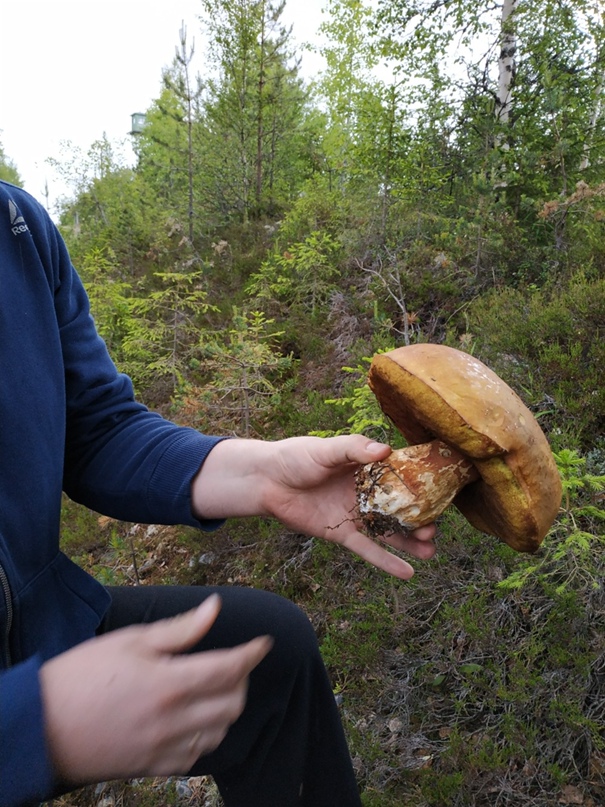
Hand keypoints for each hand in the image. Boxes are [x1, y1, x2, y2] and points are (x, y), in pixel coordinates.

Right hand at [40, 595, 271, 784]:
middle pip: (233, 703)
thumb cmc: (82, 676)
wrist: (41, 729)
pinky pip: (197, 756)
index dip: (253, 654)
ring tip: (213, 687)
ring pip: (220, 732)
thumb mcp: (131, 642)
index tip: (265, 643)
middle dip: (241, 679)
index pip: (229, 668)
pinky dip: (206, 735)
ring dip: (226, 708)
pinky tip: (194, 718)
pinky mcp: (153, 768)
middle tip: (232, 662)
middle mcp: (173, 720)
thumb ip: (180, 630)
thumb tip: (215, 608)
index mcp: (169, 683)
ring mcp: (164, 749)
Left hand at [193, 436, 436, 578]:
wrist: (266, 481)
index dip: (421, 485)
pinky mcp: (341, 534)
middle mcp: (366, 492)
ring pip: (388, 531)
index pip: (400, 477)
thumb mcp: (326, 449)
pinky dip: (386, 561)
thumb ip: (353, 449)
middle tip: (435, 529)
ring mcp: (355, 514)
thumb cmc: (296, 457)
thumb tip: (385, 450)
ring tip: (432, 550)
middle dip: (420, 518)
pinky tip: (409, 573)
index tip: (442, 494)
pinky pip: (367, 549)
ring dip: (410, 542)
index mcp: (366, 467)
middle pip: (399, 507)